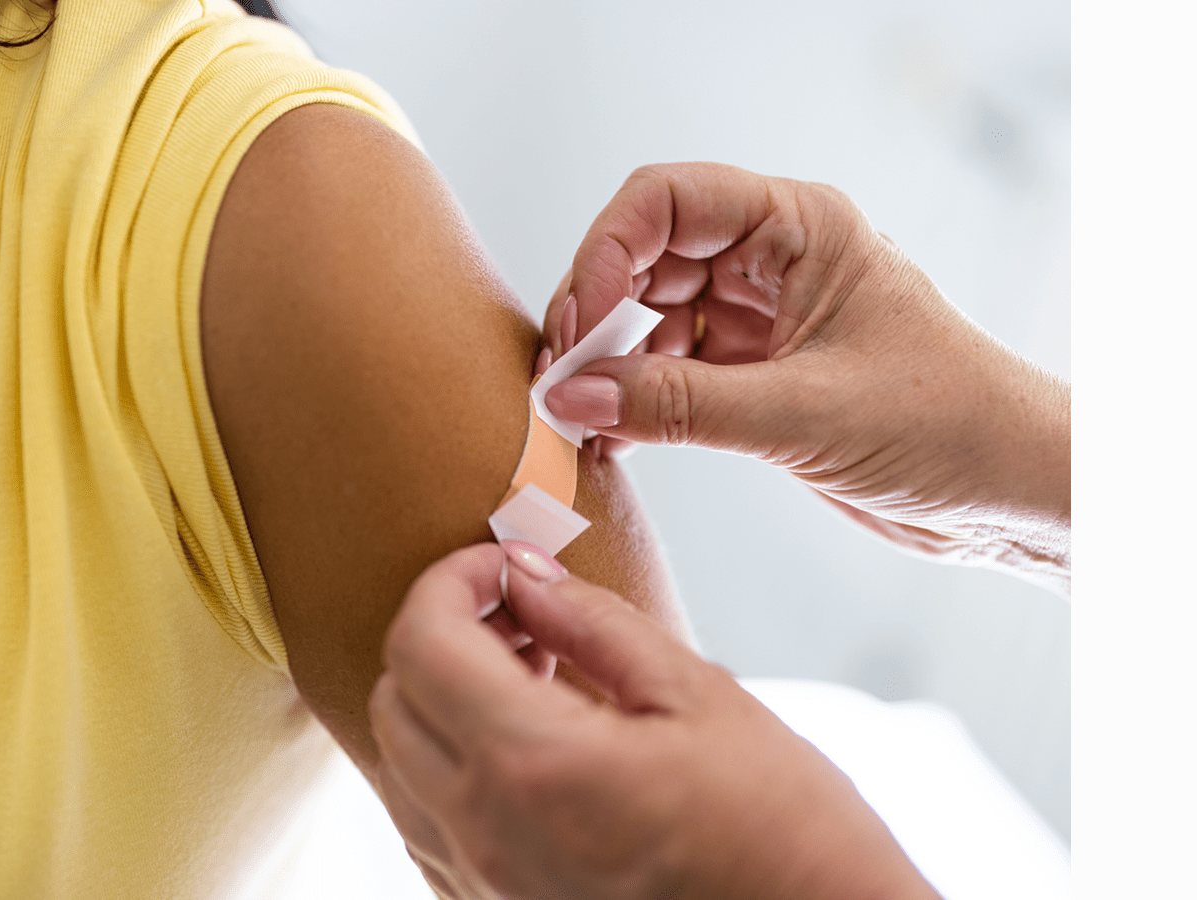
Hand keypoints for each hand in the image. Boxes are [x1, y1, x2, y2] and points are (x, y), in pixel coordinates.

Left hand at [370, 541, 940, 899]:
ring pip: (398, 765)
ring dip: (443, 702)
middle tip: (527, 617)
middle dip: (443, 635)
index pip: (421, 642)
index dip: (451, 580)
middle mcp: (486, 835)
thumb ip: (593, 623)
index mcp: (534, 766)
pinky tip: (530, 750)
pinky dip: (452, 767)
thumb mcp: (699, 697)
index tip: (503, 567)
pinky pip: (428, 826)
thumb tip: (522, 571)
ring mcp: (483, 886)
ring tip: (534, 680)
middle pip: (394, 700)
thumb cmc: (784, 829)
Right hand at [538, 163, 1068, 590]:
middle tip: (560, 379)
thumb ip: (680, 406)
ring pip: (650, 319)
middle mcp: (774, 260)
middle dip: (595, 314)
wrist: (1011, 492)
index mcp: (800, 226)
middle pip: (645, 257)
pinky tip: (610, 437)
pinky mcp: (756, 376)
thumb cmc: (948, 424)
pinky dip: (634, 402)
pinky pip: (670, 374)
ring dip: (609, 366)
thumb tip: (572, 396)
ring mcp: (761, 318)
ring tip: (578, 418)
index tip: (578, 327)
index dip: (606, 253)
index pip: (668, 201)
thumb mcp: (803, 413)